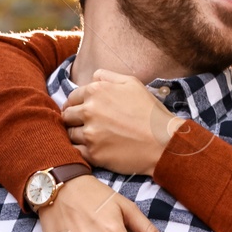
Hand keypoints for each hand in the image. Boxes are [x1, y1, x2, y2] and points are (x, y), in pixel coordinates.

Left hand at [62, 68, 186, 176]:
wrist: (164, 143)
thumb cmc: (150, 112)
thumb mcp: (133, 83)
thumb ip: (108, 77)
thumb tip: (93, 77)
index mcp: (96, 91)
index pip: (72, 97)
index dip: (76, 104)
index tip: (80, 111)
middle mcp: (89, 111)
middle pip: (67, 116)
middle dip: (73, 119)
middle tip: (83, 125)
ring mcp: (90, 134)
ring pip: (69, 134)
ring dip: (76, 135)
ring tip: (90, 138)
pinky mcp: (93, 154)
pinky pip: (75, 152)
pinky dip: (79, 151)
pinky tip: (91, 149)